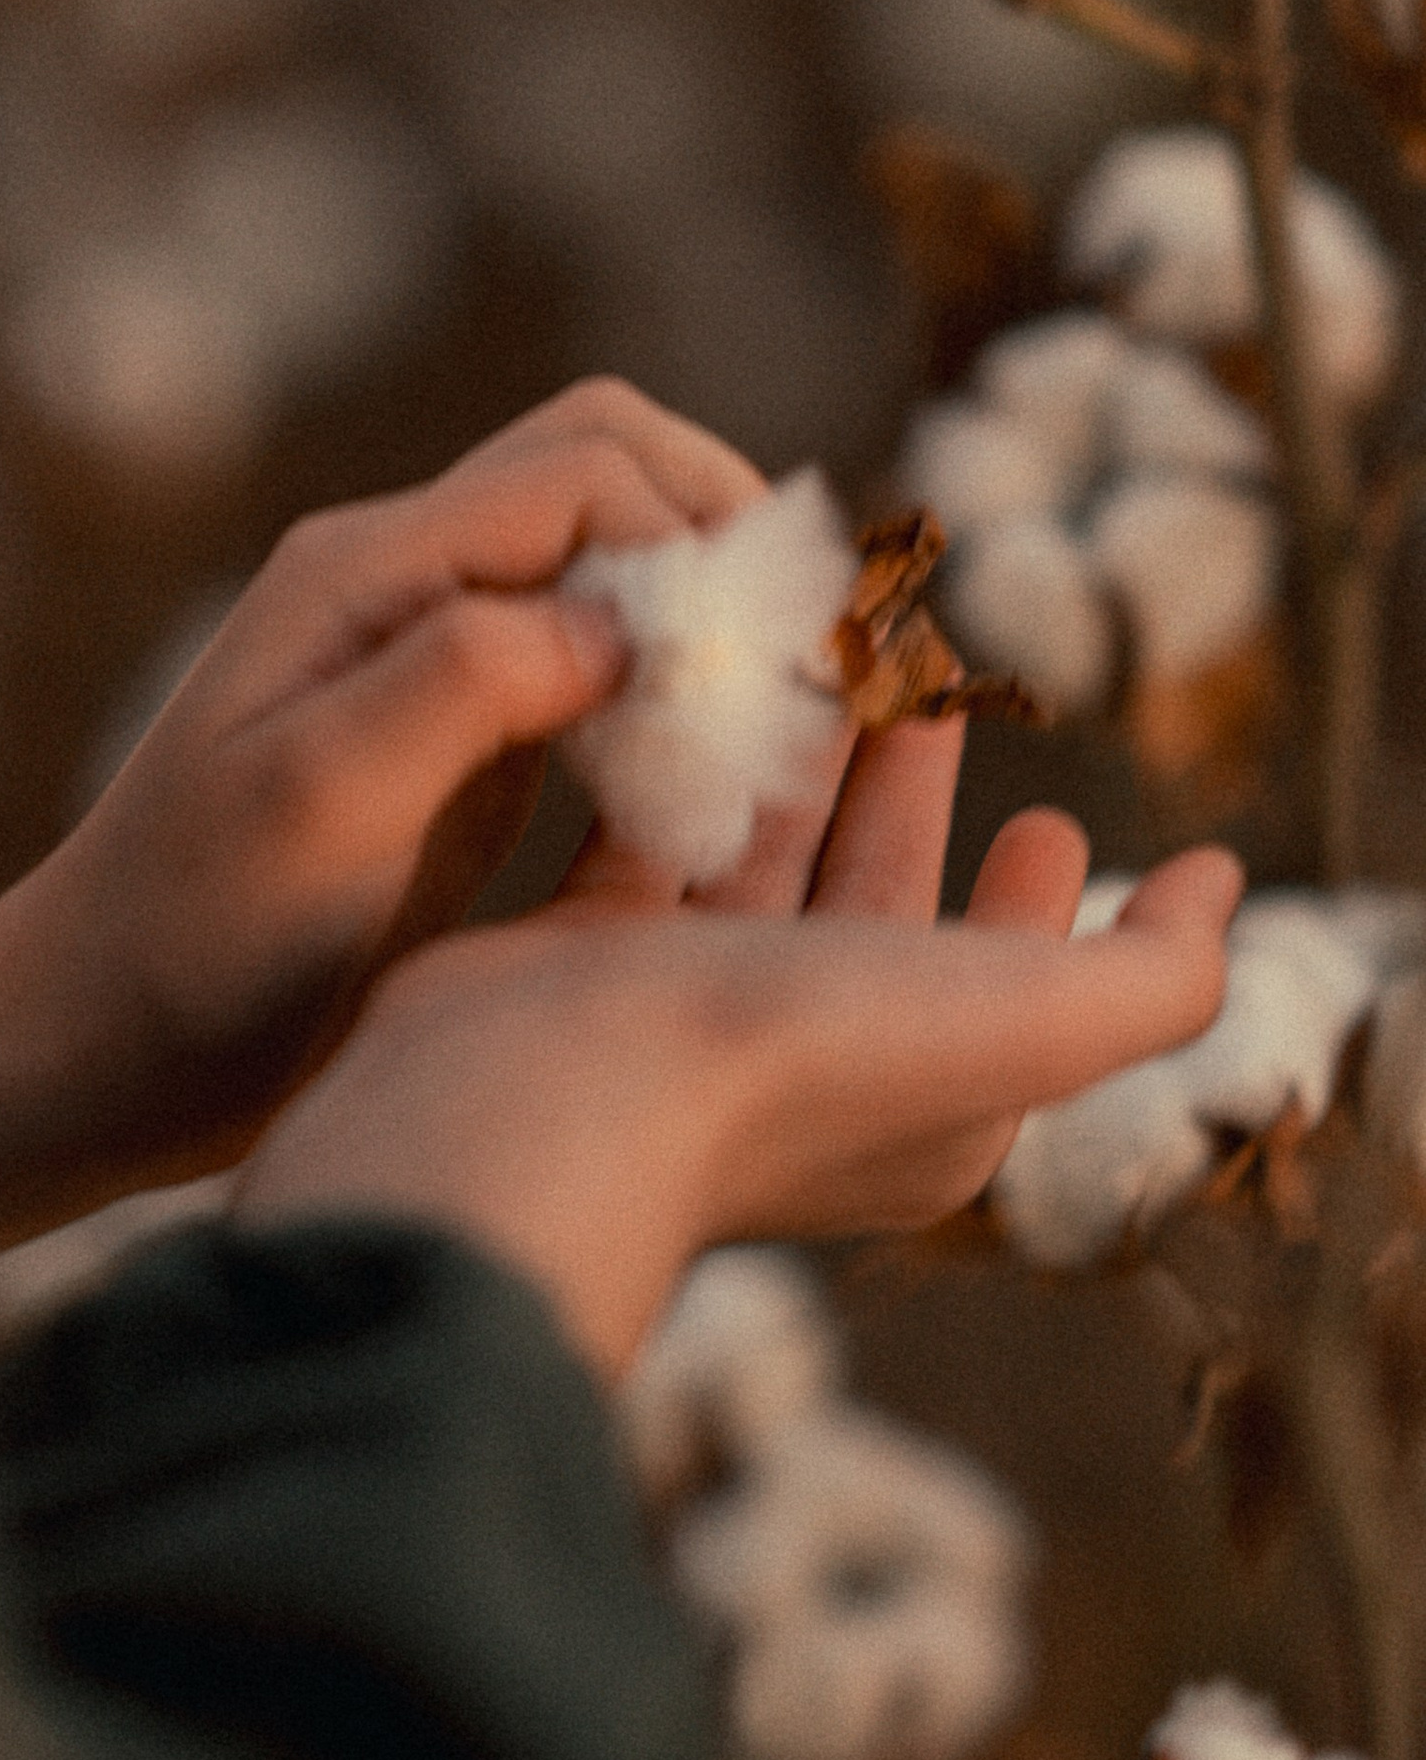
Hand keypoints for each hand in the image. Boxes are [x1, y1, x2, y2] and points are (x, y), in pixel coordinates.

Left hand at [0, 380, 768, 1250]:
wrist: (94, 1052)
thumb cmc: (191, 945)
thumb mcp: (316, 806)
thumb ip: (462, 680)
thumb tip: (625, 616)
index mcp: (366, 576)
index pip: (588, 467)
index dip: (706, 534)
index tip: (778, 664)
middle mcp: (400, 593)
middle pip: (606, 476)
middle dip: (724, 545)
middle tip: (805, 673)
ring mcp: (426, 670)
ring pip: (605, 570)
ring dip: (703, 618)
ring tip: (778, 723)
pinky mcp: (450, 755)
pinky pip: (586, 675)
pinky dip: (664, 700)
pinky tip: (699, 786)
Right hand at [235, 711, 1243, 1373]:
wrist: (546, 1103)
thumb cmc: (791, 1065)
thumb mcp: (1032, 1022)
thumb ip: (1154, 972)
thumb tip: (1214, 890)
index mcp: (918, 1105)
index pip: (996, 990)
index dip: (1034, 903)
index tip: (1049, 812)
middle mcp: (799, 1068)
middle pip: (872, 907)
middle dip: (907, 797)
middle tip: (930, 684)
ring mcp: (676, 1017)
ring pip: (758, 865)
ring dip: (796, 766)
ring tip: (824, 654)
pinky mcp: (574, 964)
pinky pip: (642, 846)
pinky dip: (674, 776)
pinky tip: (695, 694)